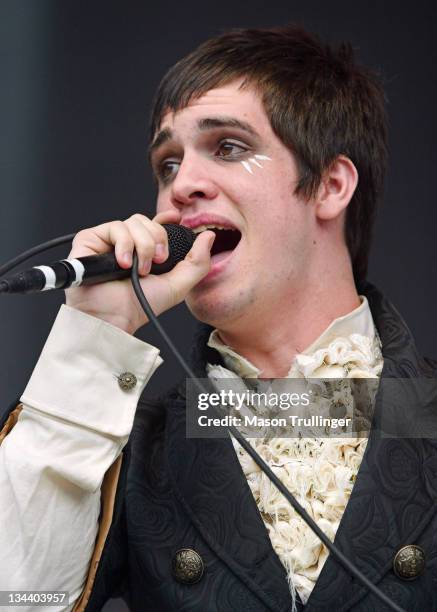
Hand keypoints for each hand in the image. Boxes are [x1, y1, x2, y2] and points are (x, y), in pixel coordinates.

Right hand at [65, 210, 214, 333]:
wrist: (115, 317)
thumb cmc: (140, 305)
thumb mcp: (178, 285)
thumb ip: (197, 262)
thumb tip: (208, 236)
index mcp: (144, 250)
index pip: (155, 224)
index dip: (166, 218)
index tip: (177, 217)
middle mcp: (126, 243)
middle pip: (146, 220)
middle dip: (157, 239)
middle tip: (157, 261)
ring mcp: (108, 241)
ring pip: (132, 222)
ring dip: (142, 245)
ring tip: (139, 269)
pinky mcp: (90, 240)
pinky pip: (114, 227)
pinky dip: (124, 244)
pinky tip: (124, 263)